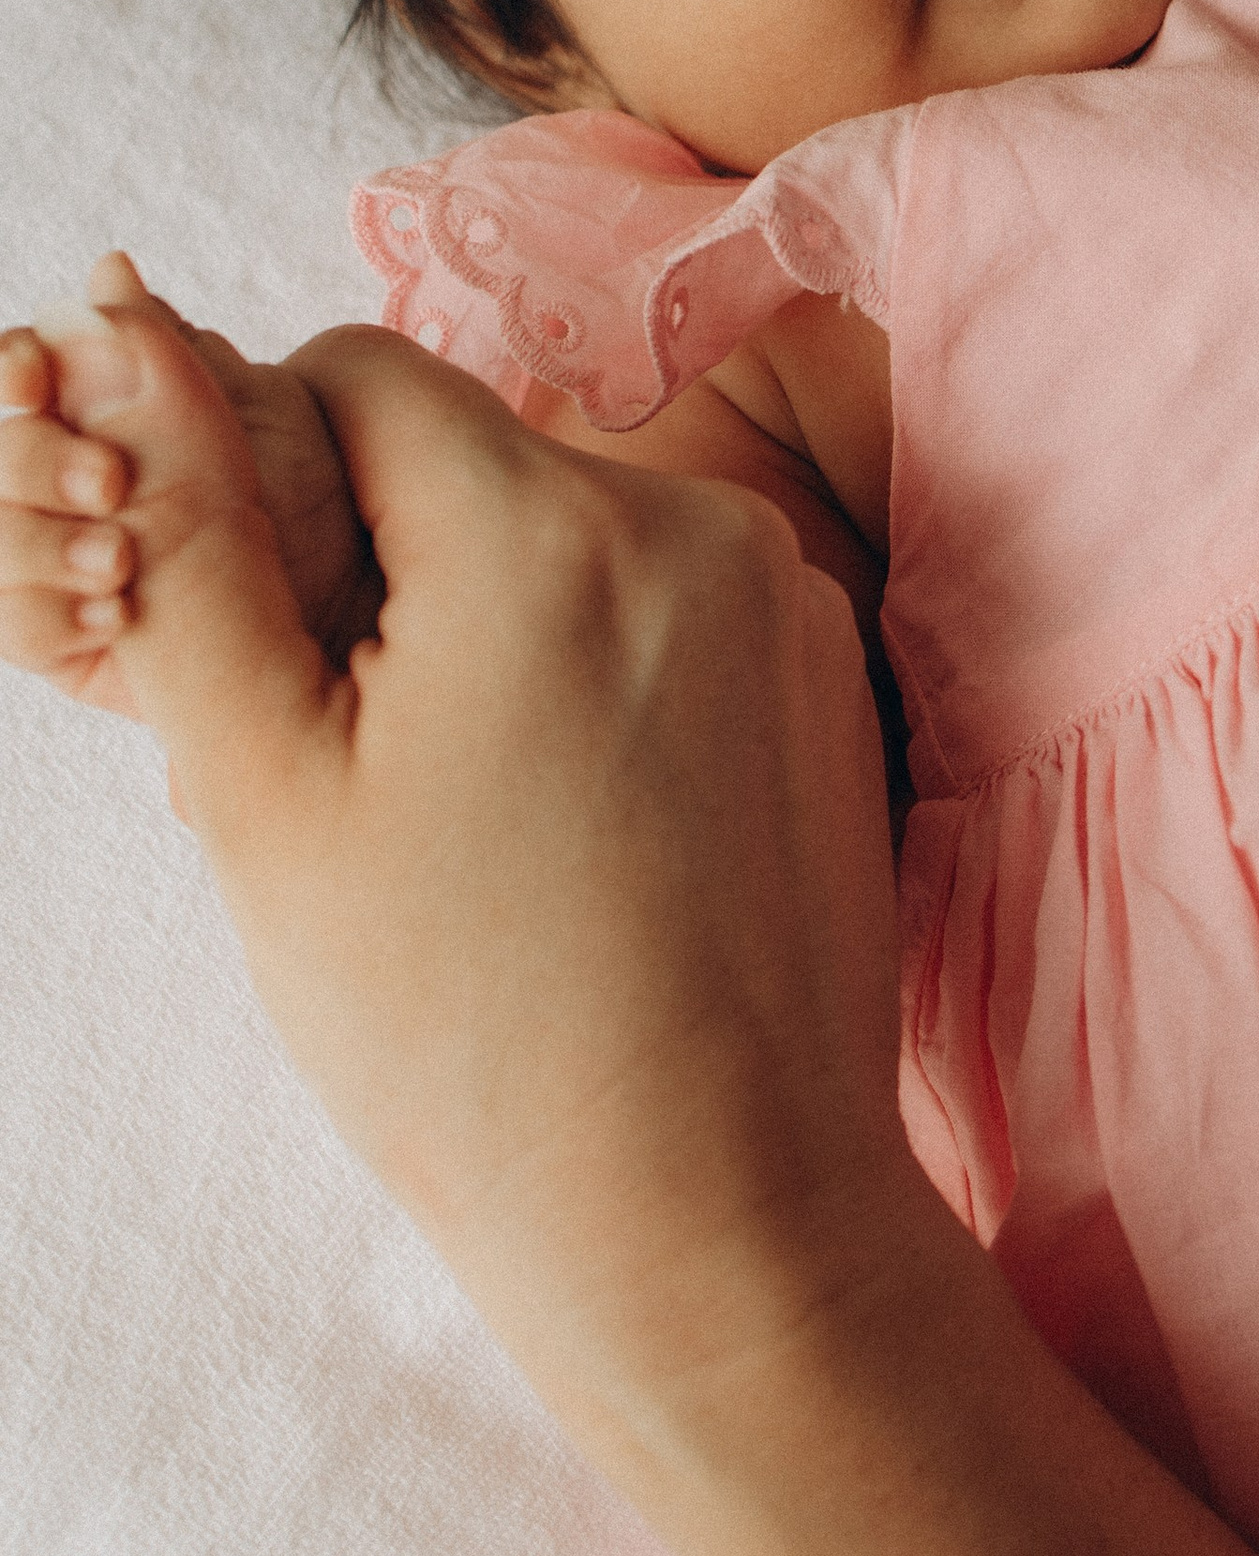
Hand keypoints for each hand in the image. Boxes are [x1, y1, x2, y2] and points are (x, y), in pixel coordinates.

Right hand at [39, 269, 910, 1463]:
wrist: (715, 1212)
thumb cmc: (470, 1032)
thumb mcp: (264, 786)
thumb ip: (189, 542)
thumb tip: (130, 344)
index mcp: (546, 521)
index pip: (352, 374)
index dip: (270, 492)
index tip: (268, 657)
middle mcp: (694, 518)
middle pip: (466, 463)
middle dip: (379, 578)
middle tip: (350, 781)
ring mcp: (782, 594)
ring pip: (560, 542)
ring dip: (482, 634)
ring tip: (464, 835)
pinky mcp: (830, 673)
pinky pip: (662, 612)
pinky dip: (590, 683)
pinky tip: (568, 845)